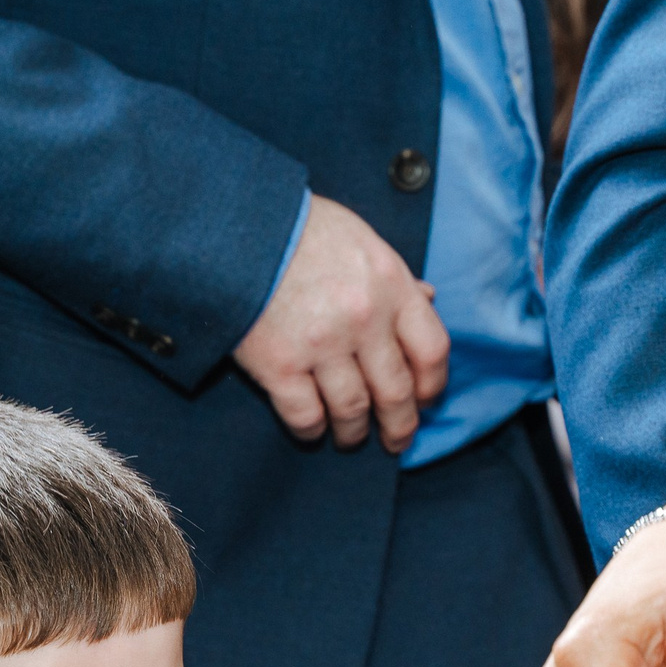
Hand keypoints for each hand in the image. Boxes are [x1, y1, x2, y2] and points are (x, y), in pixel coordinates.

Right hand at [233, 195, 448, 452]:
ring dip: (353, 433)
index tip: (425, 400)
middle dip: (399, 425)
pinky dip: (312, 430)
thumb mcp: (361, 240)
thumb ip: (394, 276)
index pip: (431, 351)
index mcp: (390, 285)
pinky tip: (312, 428)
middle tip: (396, 439)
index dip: (432, 385)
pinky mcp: (279, 365)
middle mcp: (363, 319)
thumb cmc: (300, 229)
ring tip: (349, 437)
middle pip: (396, 392)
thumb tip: (427, 298)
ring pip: (353, 411)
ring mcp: (321, 345)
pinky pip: (306, 416)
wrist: (233, 227)